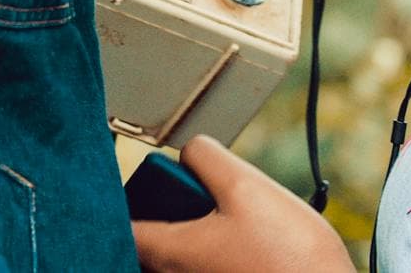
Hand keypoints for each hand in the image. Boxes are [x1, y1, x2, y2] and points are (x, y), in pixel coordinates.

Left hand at [132, 137, 354, 272]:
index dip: (128, 190)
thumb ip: (207, 157)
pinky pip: (206, 260)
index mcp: (168, 252)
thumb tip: (188, 150)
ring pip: (186, 243)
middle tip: (217, 196)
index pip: (122, 220)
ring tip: (245, 222)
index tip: (154, 174)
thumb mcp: (245, 186)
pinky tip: (256, 242)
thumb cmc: (289, 256)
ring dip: (206, 223)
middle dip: (179, 202)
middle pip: (155, 230)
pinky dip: (221, 244)